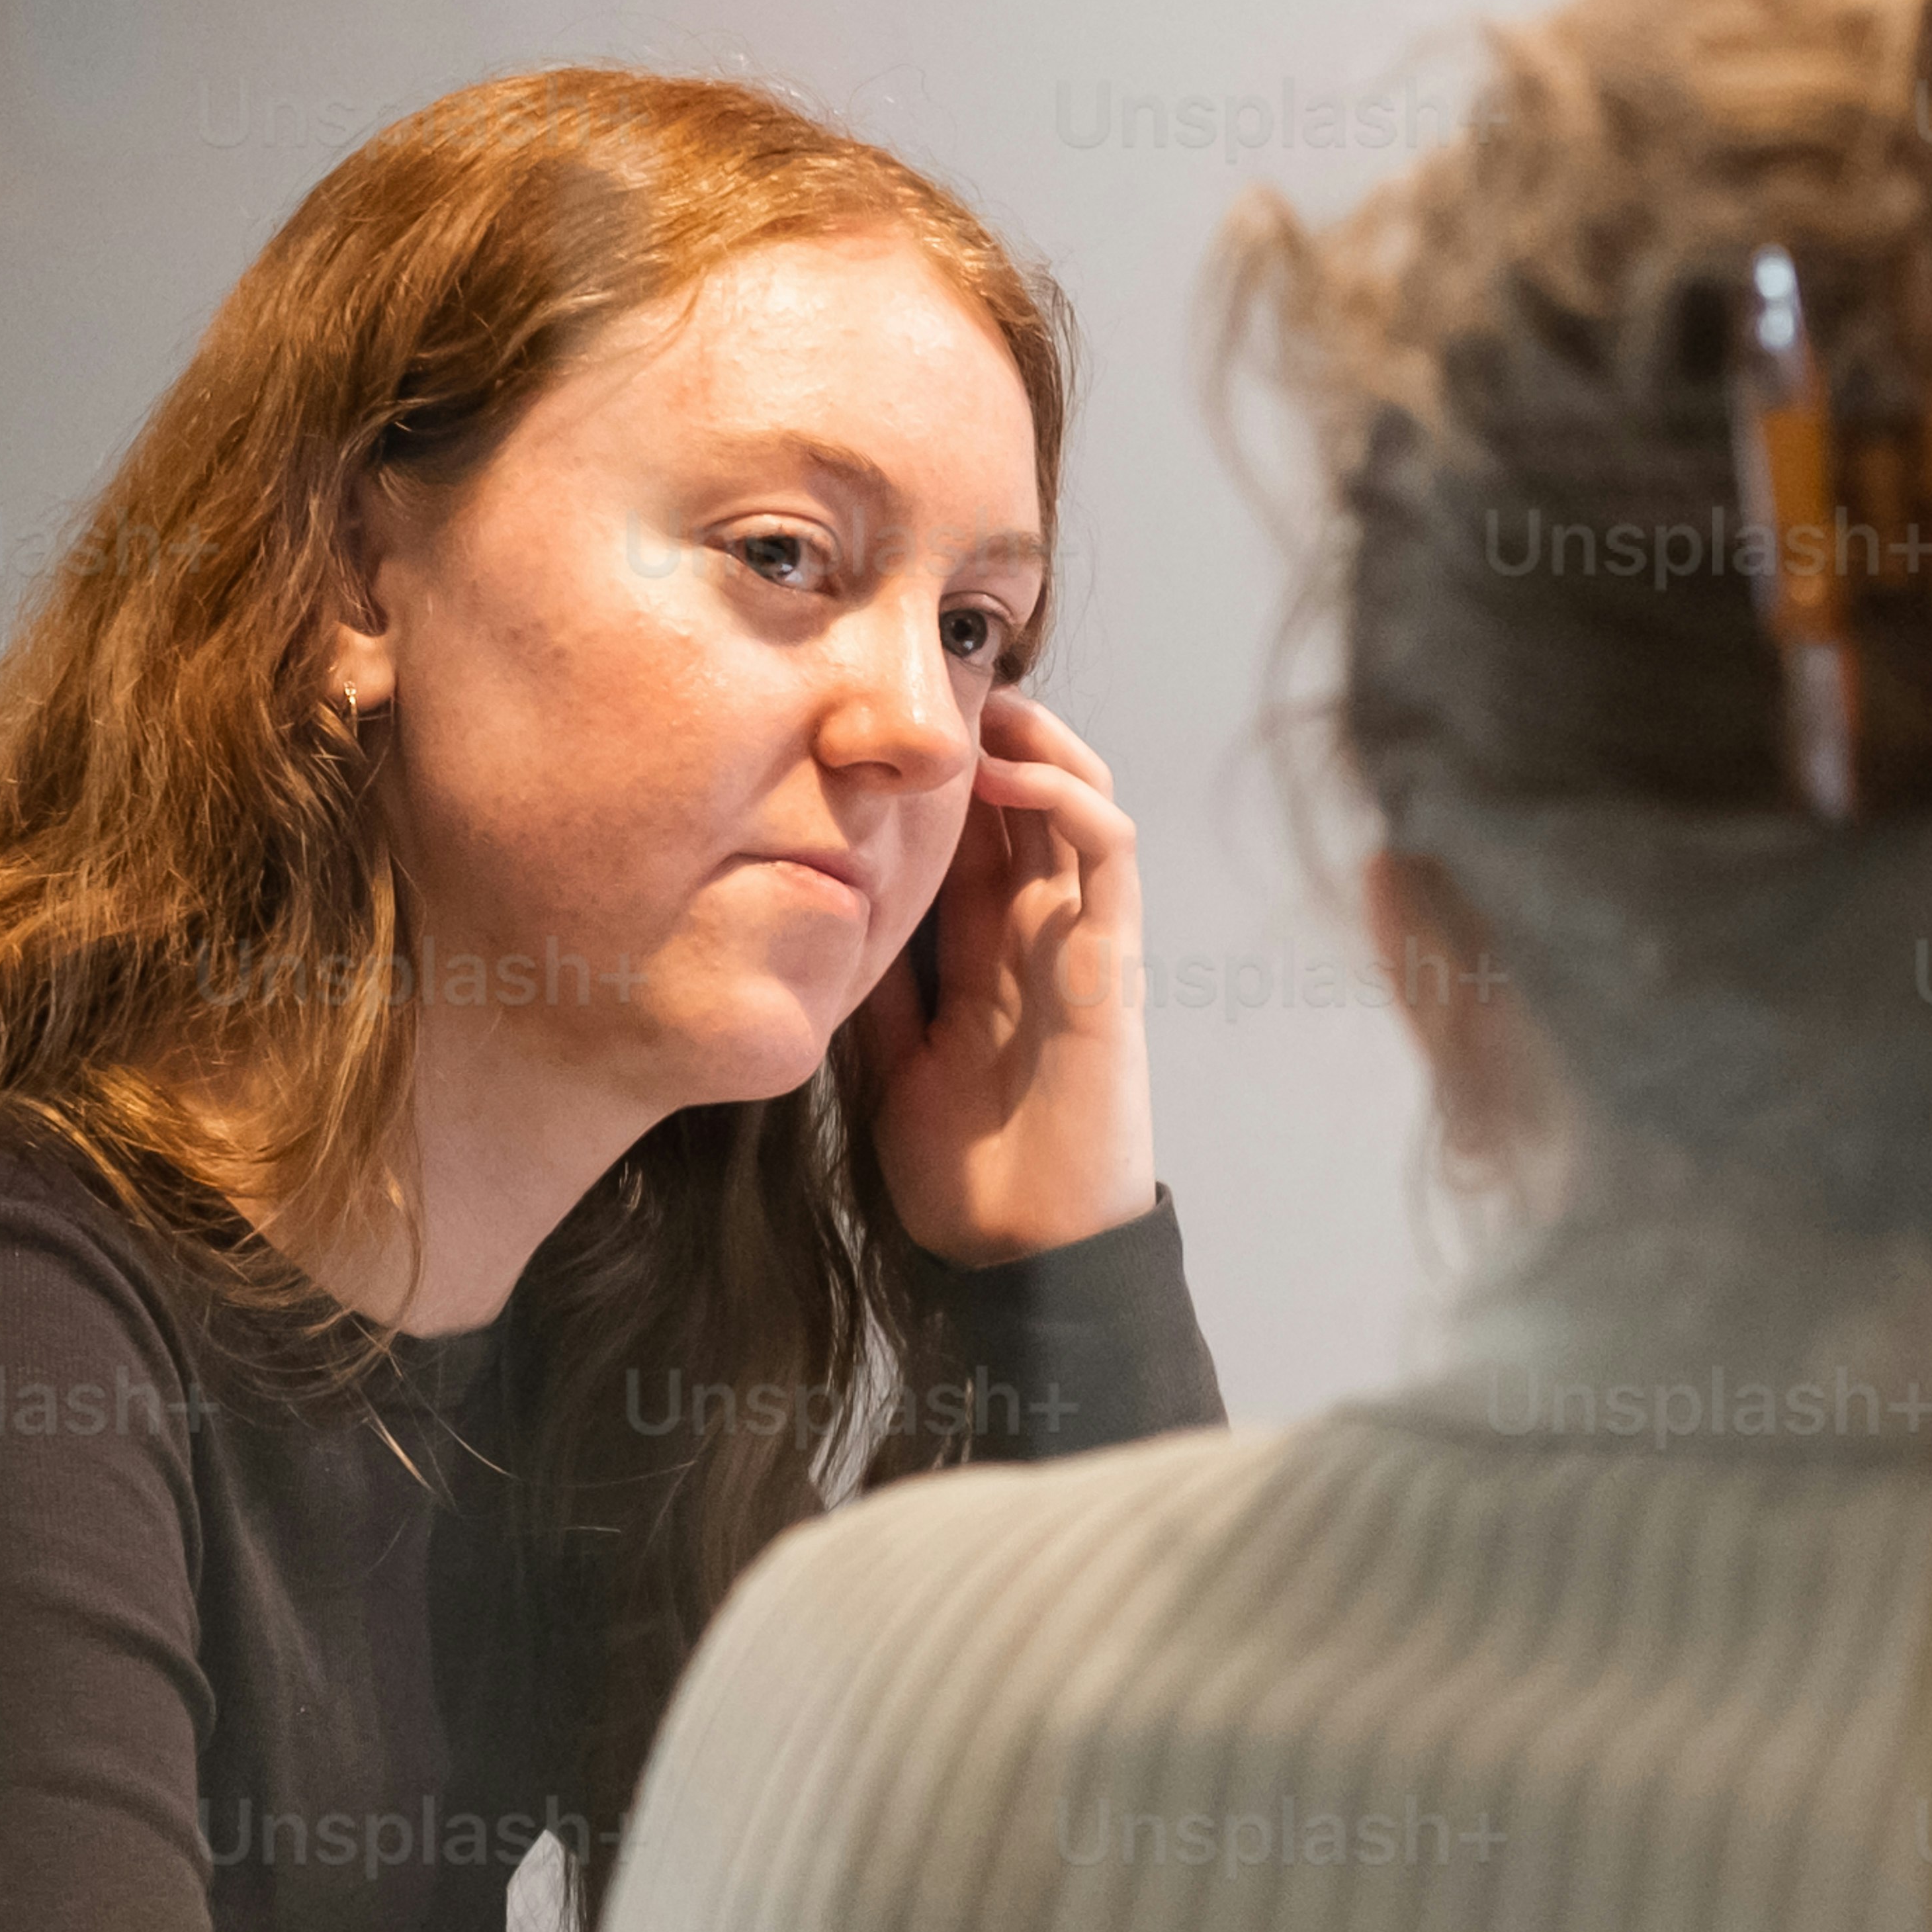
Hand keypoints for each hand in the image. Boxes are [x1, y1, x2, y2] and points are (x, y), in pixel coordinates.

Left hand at [862, 692, 1156, 1267]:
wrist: (1021, 1249)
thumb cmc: (960, 1170)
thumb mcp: (882, 1055)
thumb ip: (870, 980)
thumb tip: (818, 899)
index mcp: (980, 946)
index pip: (966, 827)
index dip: (932, 767)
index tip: (870, 720)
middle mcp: (1034, 926)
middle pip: (1021, 794)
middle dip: (982, 729)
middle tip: (924, 681)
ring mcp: (1079, 935)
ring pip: (1076, 796)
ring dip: (1033, 739)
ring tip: (975, 707)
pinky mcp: (1113, 955)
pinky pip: (1109, 848)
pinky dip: (1067, 794)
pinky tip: (1008, 773)